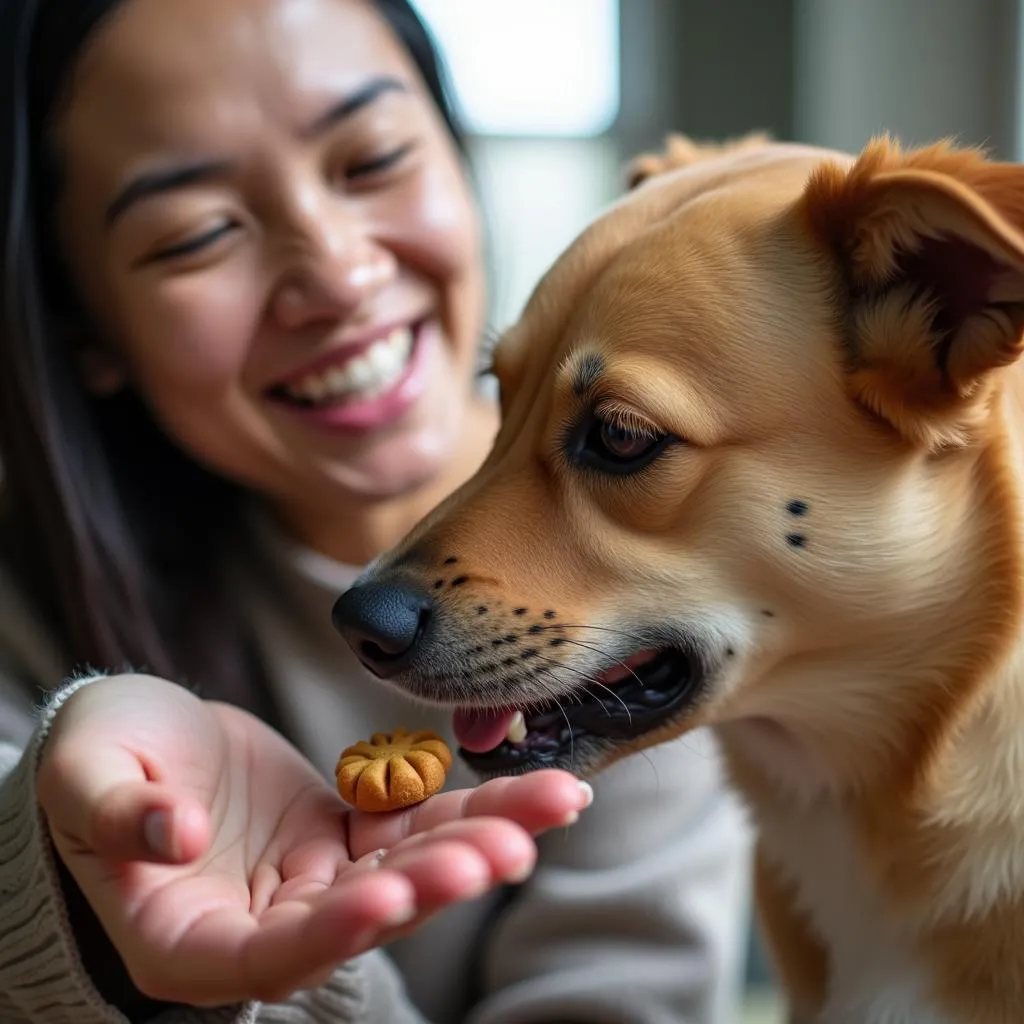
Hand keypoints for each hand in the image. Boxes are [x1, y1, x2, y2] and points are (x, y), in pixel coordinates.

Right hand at [36, 674, 589, 1005]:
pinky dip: (474, 806)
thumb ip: (114, 814)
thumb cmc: (95, 762)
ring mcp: (315, 880)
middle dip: (434, 882)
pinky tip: (540, 790)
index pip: (266, 957)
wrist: (139, 738)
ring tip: (553, 805)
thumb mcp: (83, 777)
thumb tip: (168, 837)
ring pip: (408, 867)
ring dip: (480, 839)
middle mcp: (266, 925)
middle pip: (361, 916)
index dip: (329, 933)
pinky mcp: (347, 833)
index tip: (386, 893)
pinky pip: (416, 821)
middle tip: (504, 850)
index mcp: (190, 941)